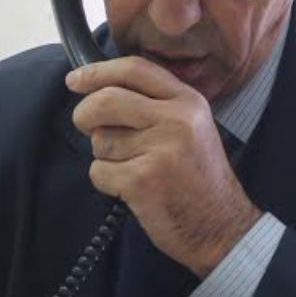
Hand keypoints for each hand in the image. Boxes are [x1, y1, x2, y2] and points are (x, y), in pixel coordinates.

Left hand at [68, 57, 260, 276]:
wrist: (220, 227)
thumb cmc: (199, 180)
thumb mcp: (192, 129)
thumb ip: (155, 105)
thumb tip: (100, 91)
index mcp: (188, 102)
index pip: (135, 69)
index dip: (98, 72)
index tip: (75, 79)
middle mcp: (177, 120)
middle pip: (107, 100)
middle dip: (85, 113)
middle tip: (86, 125)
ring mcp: (160, 150)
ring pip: (101, 139)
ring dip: (105, 156)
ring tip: (134, 169)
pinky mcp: (143, 180)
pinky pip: (99, 171)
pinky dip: (107, 182)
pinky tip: (132, 190)